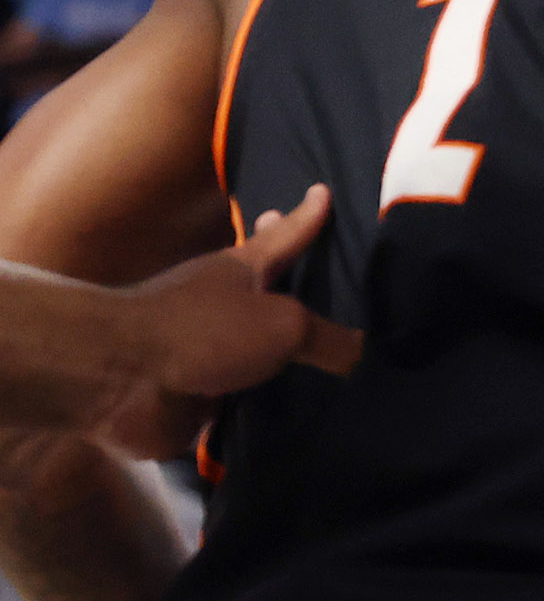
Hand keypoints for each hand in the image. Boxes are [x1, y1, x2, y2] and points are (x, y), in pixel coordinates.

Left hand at [106, 184, 358, 459]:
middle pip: (263, 284)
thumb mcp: (283, 326)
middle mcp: (221, 301)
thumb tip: (367, 352)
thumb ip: (328, 339)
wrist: (120, 379)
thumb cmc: (204, 331)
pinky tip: (290, 409)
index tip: (323, 190)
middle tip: (318, 266)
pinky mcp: (193, 394)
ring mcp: (203, 348)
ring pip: (253, 342)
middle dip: (288, 275)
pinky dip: (263, 399)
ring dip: (278, 346)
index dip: (308, 216)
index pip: (286, 235)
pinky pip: (241, 395)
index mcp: (242, 268)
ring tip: (322, 350)